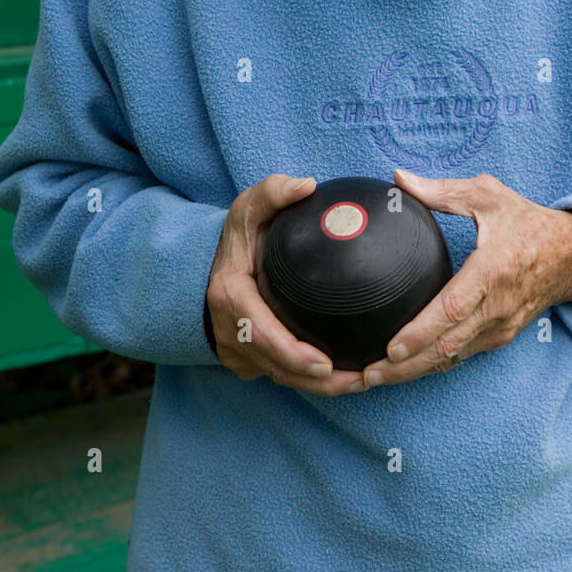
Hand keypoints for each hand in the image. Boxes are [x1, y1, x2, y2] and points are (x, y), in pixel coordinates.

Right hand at [206, 174, 366, 395]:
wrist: (212, 260)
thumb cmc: (240, 233)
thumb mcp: (250, 206)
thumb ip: (274, 191)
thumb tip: (307, 184)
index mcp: (230, 295)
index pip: (260, 333)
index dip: (292, 354)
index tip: (326, 363)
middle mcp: (228, 328)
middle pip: (273, 365)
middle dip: (314, 381)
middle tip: (357, 380)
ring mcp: (233, 347)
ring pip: (277, 376)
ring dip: (315, 387)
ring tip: (358, 383)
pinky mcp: (244, 357)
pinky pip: (277, 372)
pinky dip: (306, 380)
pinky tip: (342, 377)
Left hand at [358, 169, 571, 389]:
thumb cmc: (527, 222)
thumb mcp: (488, 196)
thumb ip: (442, 191)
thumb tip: (398, 179)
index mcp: (492, 270)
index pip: (453, 309)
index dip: (421, 332)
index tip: (391, 347)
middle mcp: (497, 306)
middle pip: (447, 346)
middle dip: (405, 366)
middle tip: (367, 376)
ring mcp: (500, 327)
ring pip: (452, 358)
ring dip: (414, 372)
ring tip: (374, 378)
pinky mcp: (500, 337)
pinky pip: (461, 355)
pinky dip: (432, 365)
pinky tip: (404, 369)